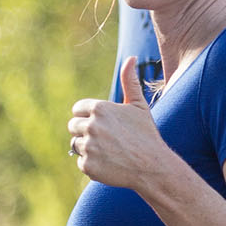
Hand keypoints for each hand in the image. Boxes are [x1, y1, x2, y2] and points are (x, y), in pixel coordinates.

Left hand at [67, 59, 176, 191]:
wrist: (152, 166)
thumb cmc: (146, 134)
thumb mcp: (139, 106)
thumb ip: (130, 81)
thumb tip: (131, 58)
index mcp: (100, 108)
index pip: (77, 109)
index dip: (88, 116)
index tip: (102, 124)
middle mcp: (91, 126)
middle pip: (73, 126)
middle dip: (86, 131)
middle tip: (106, 140)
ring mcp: (88, 146)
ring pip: (76, 144)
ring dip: (88, 148)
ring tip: (109, 151)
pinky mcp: (88, 165)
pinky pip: (81, 162)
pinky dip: (92, 164)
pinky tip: (109, 164)